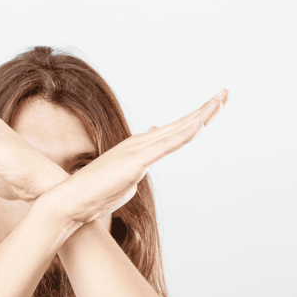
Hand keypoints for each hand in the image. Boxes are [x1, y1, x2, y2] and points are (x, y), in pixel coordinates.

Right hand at [40, 90, 227, 224]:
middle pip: (180, 124)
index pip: (173, 131)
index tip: (211, 110)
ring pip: (177, 130)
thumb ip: (136, 170)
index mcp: (139, 149)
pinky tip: (200, 124)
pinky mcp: (136, 162)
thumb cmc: (94, 196)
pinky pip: (166, 146)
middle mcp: (140, 144)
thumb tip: (143, 166)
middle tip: (225, 94)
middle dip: (205, 110)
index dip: (194, 119)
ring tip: (220, 101)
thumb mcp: (124, 180)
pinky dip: (184, 134)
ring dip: (201, 115)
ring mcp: (139, 151)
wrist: (71, 202)